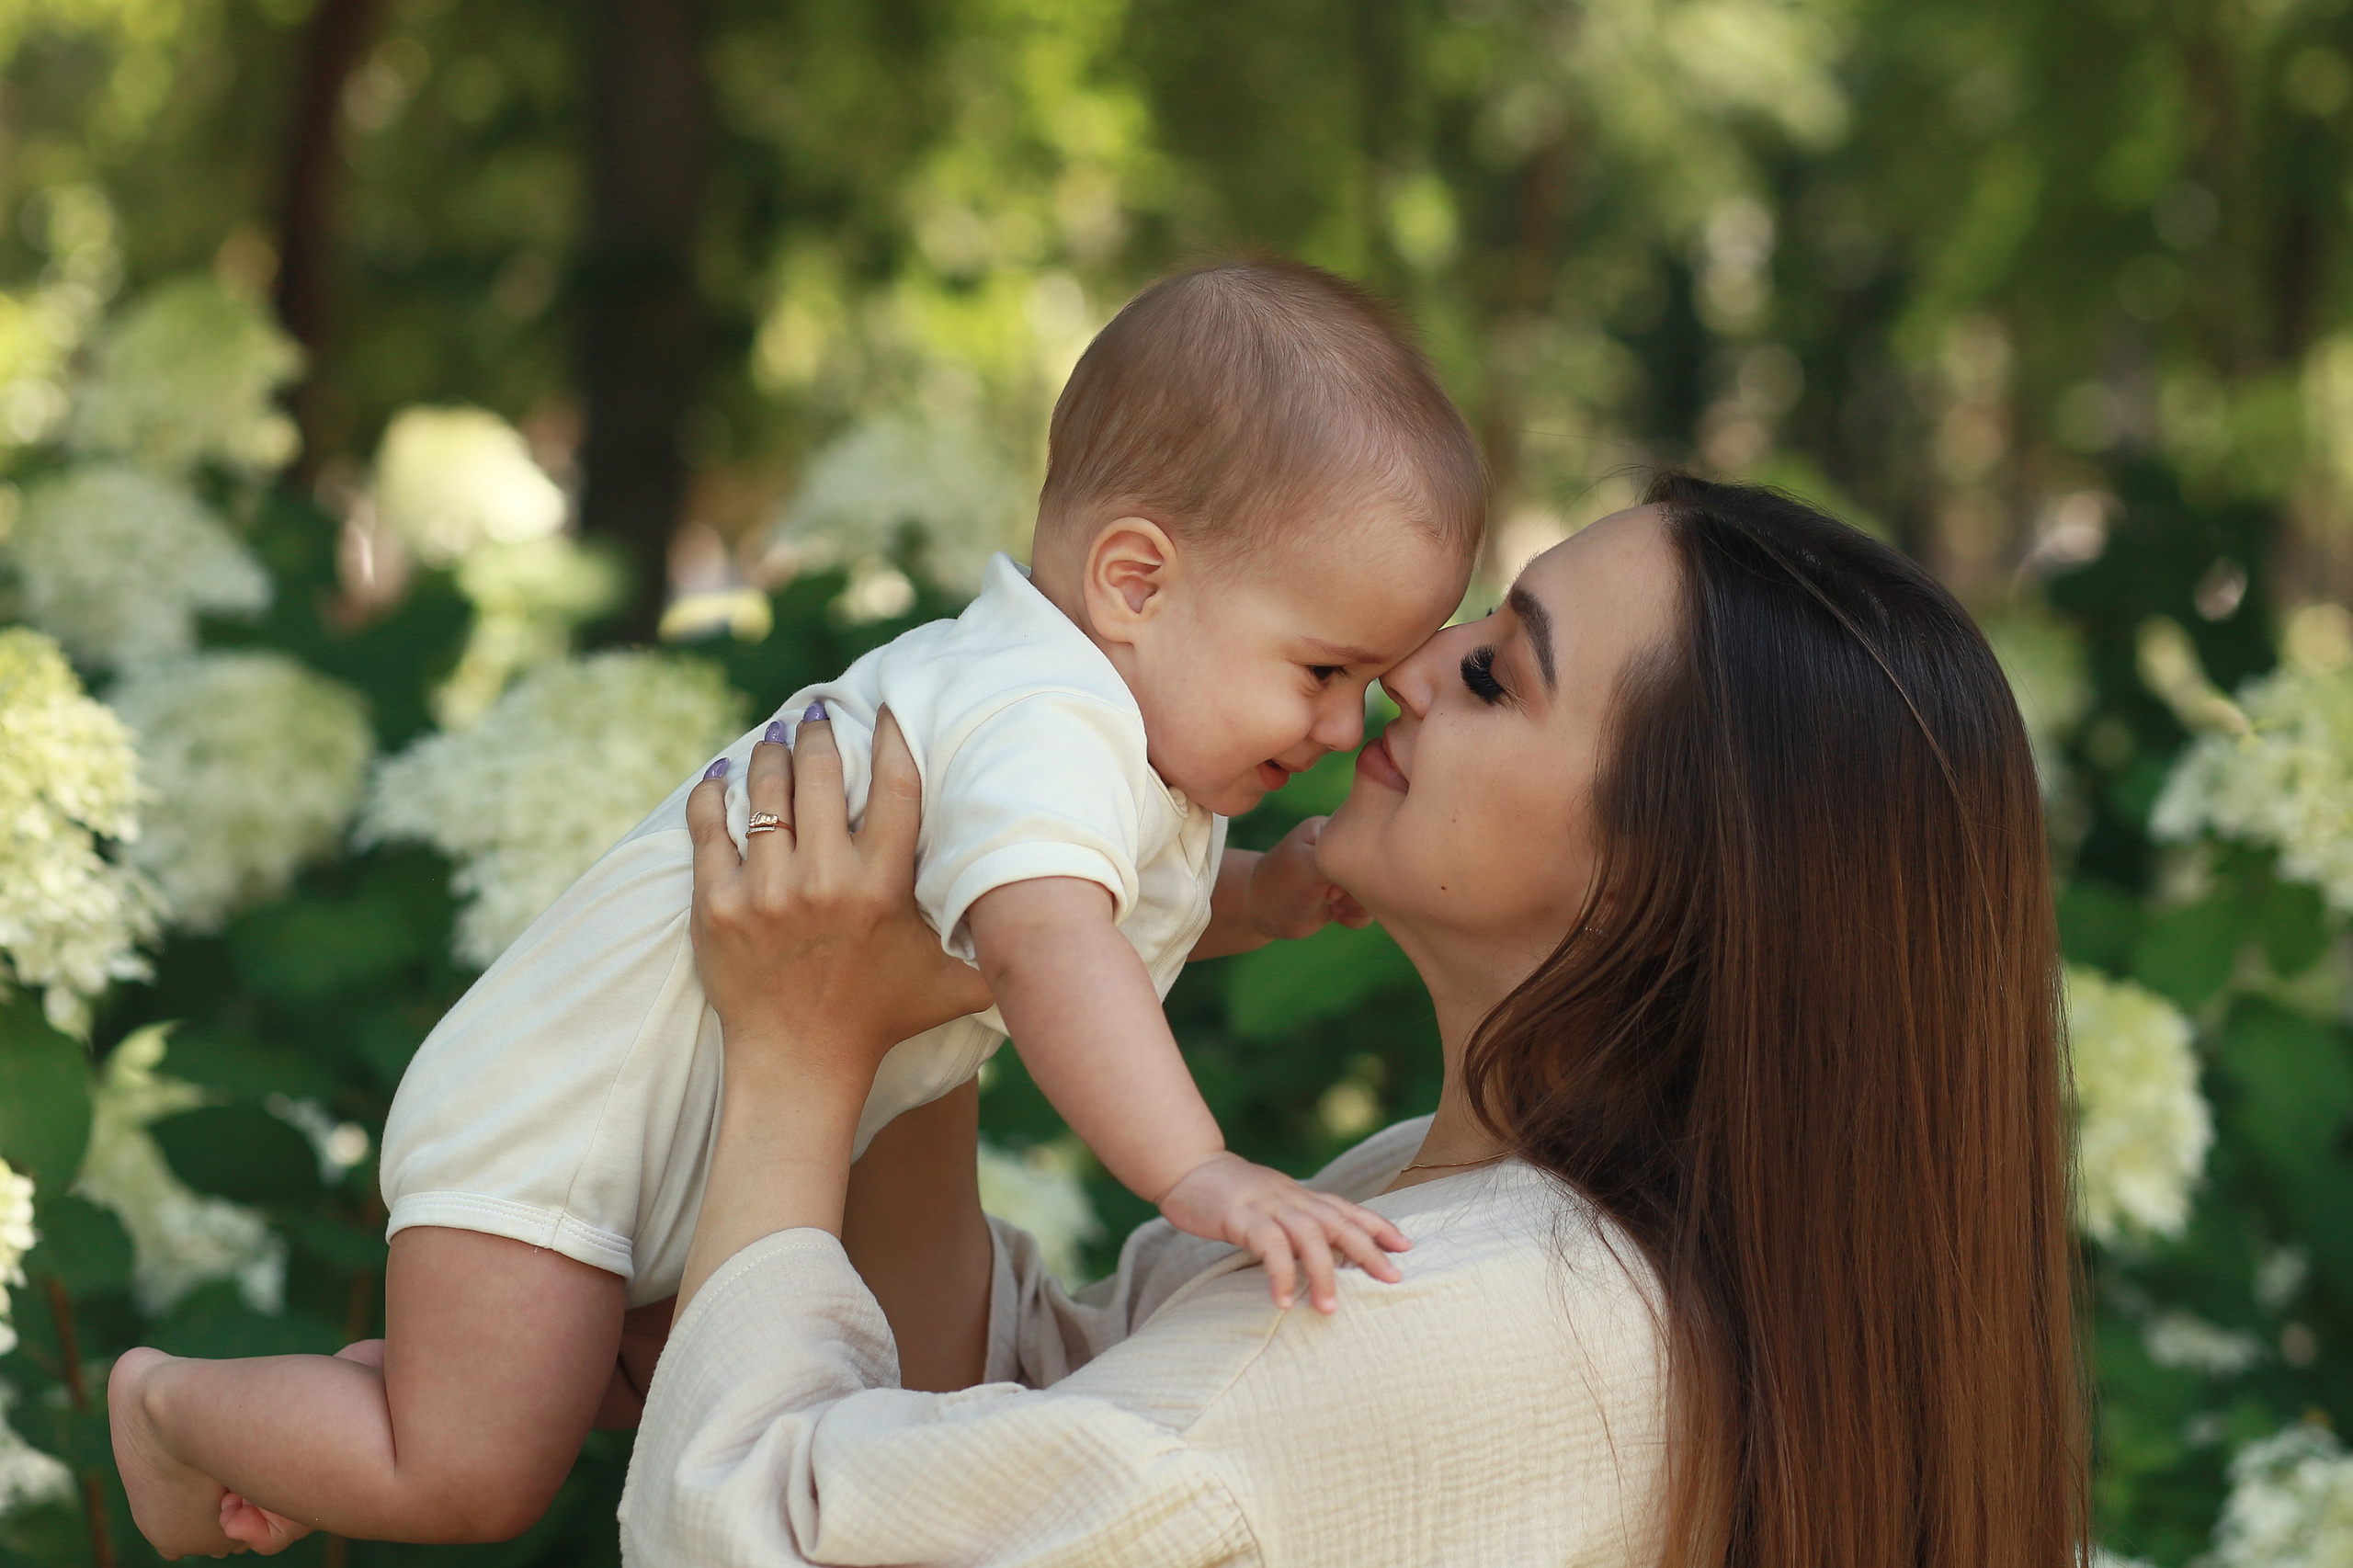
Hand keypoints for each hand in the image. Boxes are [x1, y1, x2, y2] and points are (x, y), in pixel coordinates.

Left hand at [686, 707, 992, 1085]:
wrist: (799, 1065)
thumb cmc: (884, 1019)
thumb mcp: (955, 984)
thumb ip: (1001, 950)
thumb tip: (1066, 925)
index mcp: (883, 888)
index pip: (896, 787)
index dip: (892, 736)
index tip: (885, 707)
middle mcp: (824, 881)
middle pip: (822, 774)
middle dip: (820, 733)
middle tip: (818, 712)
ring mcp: (764, 892)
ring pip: (765, 794)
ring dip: (770, 754)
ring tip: (777, 736)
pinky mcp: (715, 906)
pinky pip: (709, 830)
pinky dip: (713, 795)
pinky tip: (722, 775)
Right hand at [1155, 1152, 1409, 1313]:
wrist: (1187, 1167)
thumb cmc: (1228, 1194)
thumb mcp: (1270, 1204)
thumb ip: (1294, 1223)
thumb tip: (1320, 1253)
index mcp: (1300, 1197)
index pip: (1347, 1209)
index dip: (1378, 1226)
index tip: (1405, 1246)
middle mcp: (1292, 1199)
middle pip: (1340, 1222)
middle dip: (1369, 1251)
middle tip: (1393, 1279)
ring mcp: (1268, 1206)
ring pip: (1309, 1236)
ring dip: (1324, 1273)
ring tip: (1329, 1309)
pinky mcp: (1241, 1216)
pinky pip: (1268, 1246)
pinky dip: (1280, 1274)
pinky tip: (1284, 1301)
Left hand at [1248, 817, 1370, 940]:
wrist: (1262, 912)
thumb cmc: (1282, 883)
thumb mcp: (1311, 865)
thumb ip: (1345, 859)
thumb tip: (1376, 867)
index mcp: (1338, 828)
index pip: (1372, 840)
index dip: (1361, 864)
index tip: (1333, 876)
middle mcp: (1346, 848)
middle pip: (1378, 869)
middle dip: (1358, 889)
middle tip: (1330, 893)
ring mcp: (1349, 873)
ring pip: (1377, 892)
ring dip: (1354, 905)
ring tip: (1330, 903)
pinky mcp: (1349, 896)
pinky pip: (1369, 910)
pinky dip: (1353, 917)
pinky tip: (1334, 914)